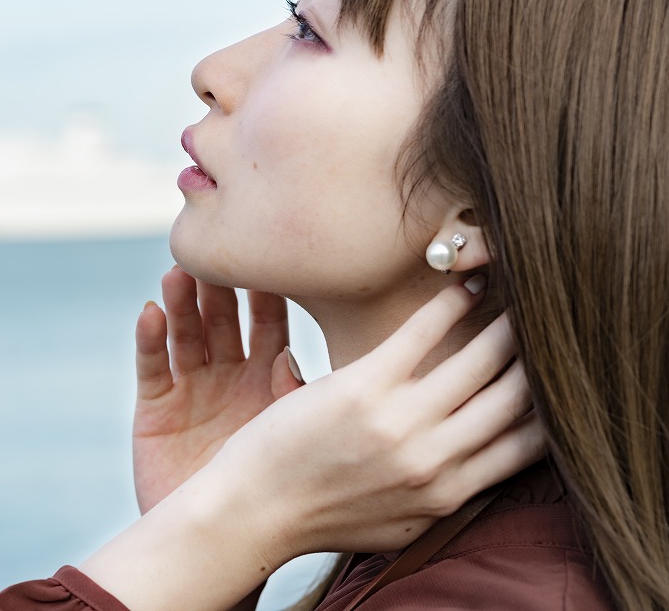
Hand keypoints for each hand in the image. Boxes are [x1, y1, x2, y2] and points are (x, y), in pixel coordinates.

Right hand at [132, 266, 300, 512]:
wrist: (223, 542)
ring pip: (185, 333)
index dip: (267, 293)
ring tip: (180, 274)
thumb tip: (291, 355)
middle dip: (219, 289)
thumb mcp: (291, 438)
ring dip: (182, 303)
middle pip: (222, 319)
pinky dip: (150, 338)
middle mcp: (229, 374)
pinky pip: (152, 366)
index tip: (270, 258)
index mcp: (269, 377)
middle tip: (218, 255)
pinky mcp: (155, 406)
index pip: (269, 322)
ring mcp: (191, 387)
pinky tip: (151, 311)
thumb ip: (296, 397)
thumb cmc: (270, 491)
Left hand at [216, 276, 543, 562]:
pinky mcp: (362, 388)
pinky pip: (423, 334)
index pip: (530, 443)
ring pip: (482, 361)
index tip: (555, 374)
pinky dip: (452, 305)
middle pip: (518, 397)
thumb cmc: (320, 515)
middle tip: (545, 324)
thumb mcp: (396, 524)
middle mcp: (434, 460)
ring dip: (507, 323)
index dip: (553, 404)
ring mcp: (400, 423)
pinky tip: (465, 286)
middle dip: (540, 358)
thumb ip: (441, 498)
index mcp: (447, 494)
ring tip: (516, 297)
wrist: (254, 511)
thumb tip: (477, 471)